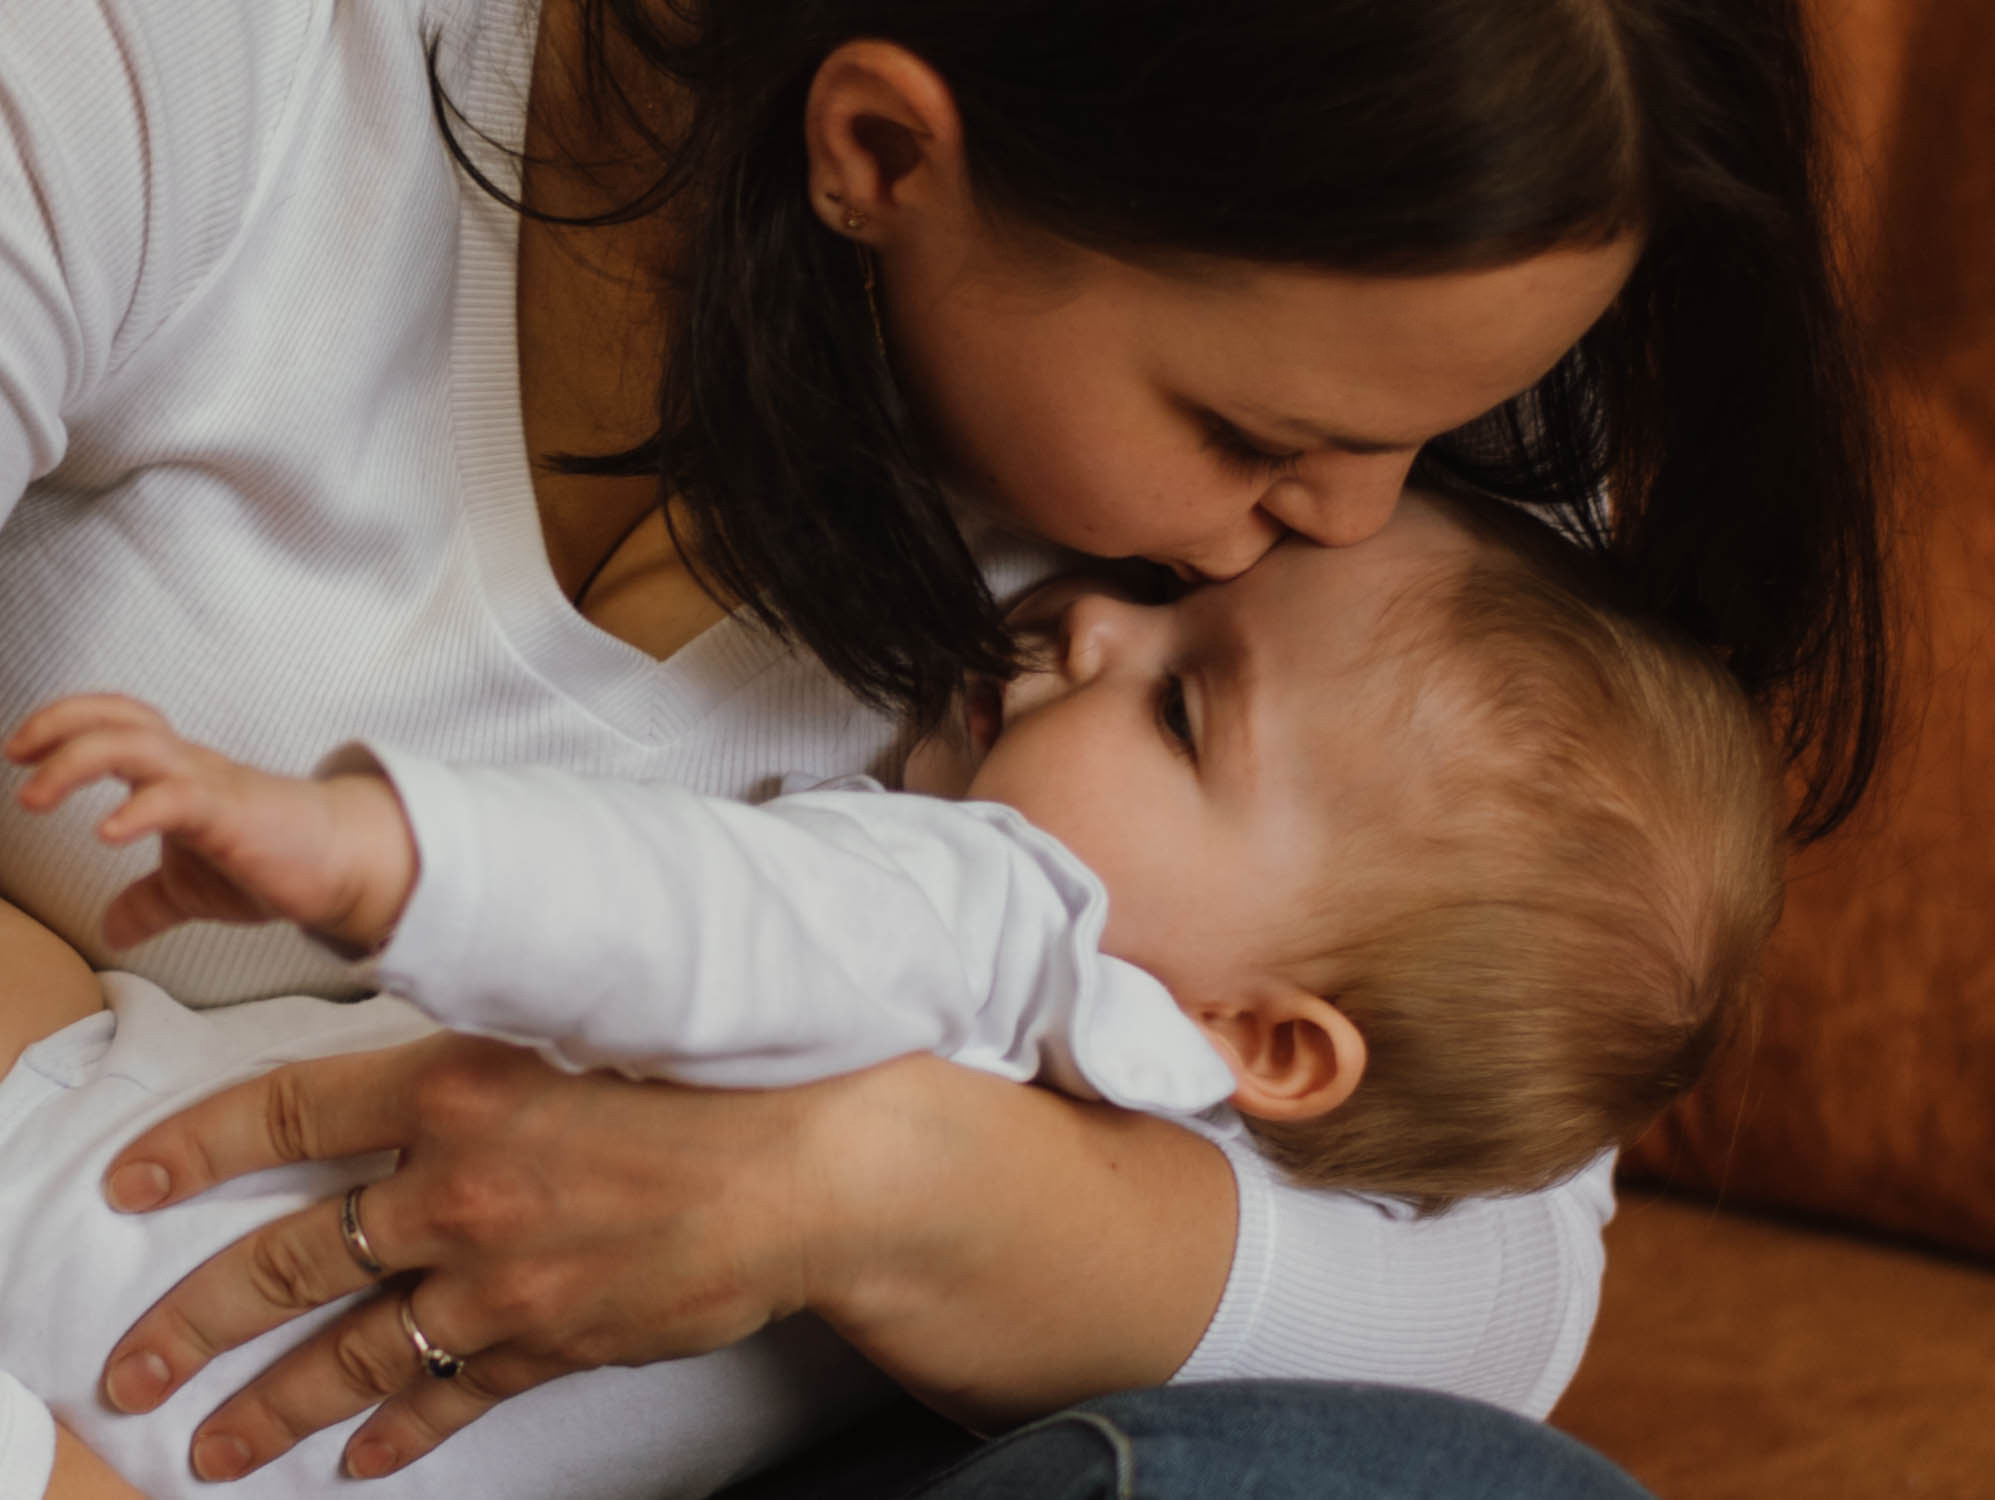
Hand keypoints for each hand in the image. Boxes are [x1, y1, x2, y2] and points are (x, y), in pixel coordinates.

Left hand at [6, 693, 414, 949]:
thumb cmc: (273, 862)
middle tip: (16, 756)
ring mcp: (211, 787)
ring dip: (76, 761)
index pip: (116, 723)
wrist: (343, 864)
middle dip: (58, 726)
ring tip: (36, 798)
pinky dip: (136, 810)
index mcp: (177, 775)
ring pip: (137, 745)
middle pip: (119, 718)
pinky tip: (107, 833)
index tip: (20, 751)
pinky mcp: (231, 815)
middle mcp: (189, 768)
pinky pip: (178, 798)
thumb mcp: (193, 888)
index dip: (64, 724)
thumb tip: (112, 930)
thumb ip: (149, 901)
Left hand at [93, 1039, 1232, 1478]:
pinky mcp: (552, 1338)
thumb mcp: (588, 1026)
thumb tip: (423, 1070)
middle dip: (196, 1316)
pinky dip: (397, 1433)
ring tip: (206, 1445)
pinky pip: (449, 1395)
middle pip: (291, 1257)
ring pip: (352, 1348)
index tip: (131, 1182)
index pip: (290, 1112)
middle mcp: (459, 1185)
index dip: (199, 1147)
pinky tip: (356, 1464)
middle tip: (128, 1366)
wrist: (817, 1163)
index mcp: (462, 1082)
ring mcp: (501, 1275)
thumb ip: (491, 1055)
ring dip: (271, 1403)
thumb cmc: (718, 1073)